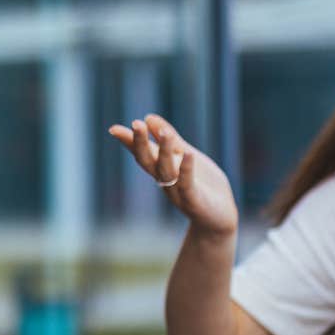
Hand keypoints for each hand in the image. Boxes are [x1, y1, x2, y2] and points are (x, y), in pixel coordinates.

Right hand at [106, 113, 238, 238]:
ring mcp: (178, 192)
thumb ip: (170, 139)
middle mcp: (165, 181)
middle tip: (136, 124)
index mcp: (162, 169)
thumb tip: (148, 117)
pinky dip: (187, 170)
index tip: (114, 129)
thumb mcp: (187, 156)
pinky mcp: (194, 201)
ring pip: (167, 171)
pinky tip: (189, 154)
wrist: (220, 217)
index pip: (143, 153)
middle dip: (141, 144)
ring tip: (165, 133)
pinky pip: (188, 185)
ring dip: (165, 152)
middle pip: (149, 162)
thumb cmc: (203, 185)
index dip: (130, 141)